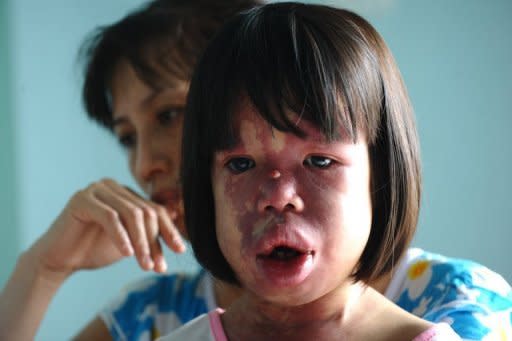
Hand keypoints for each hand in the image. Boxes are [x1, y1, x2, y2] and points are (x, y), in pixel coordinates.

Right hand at [29, 178, 185, 282]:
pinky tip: (126, 254)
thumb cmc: (95, 249)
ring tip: (145, 265)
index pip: (155, 210)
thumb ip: (150, 230)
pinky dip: (121, 236)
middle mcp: (113, 186)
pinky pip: (109, 217)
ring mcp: (96, 189)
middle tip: (158, 266)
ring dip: (141, 243)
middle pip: (145, 213)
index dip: (169, 231)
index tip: (180, 251)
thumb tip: (178, 215)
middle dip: (155, 242)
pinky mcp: (82, 199)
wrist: (60, 260)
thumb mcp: (130, 241)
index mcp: (126, 193)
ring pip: (131, 214)